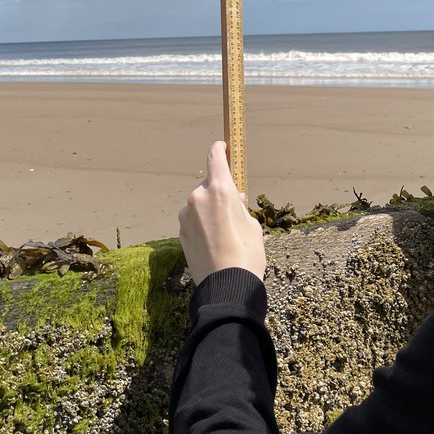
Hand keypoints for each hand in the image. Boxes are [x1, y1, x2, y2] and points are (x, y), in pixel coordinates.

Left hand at [178, 141, 266, 284]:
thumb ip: (239, 206)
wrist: (226, 286)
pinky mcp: (181, 231)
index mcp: (220, 190)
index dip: (220, 150)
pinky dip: (202, 223)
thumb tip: (233, 200)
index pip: (215, 158)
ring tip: (225, 232)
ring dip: (209, 209)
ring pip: (200, 203)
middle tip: (233, 207)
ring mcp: (186, 214)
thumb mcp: (252, 224)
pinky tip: (214, 241)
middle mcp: (198, 197)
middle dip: (219, 190)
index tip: (223, 147)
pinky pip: (193, 219)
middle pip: (208, 183)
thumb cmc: (247, 254)